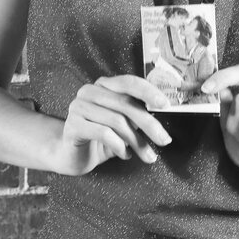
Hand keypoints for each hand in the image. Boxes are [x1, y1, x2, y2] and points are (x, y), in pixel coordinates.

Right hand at [56, 75, 171, 174]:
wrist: (73, 156)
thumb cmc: (102, 138)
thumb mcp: (124, 124)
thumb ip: (138, 114)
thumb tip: (163, 112)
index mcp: (104, 85)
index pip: (129, 82)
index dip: (149, 92)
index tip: (166, 105)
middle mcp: (89, 91)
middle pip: (126, 104)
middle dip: (149, 124)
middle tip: (165, 140)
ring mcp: (78, 107)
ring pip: (117, 121)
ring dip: (137, 141)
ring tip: (147, 155)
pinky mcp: (72, 125)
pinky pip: (104, 133)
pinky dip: (119, 146)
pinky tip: (125, 155)